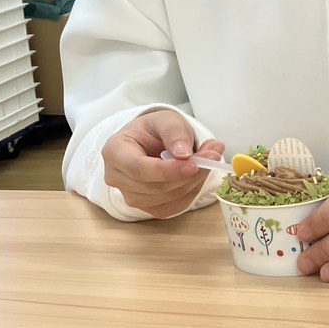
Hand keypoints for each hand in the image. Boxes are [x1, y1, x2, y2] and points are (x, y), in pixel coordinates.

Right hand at [101, 110, 224, 217]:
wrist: (150, 142)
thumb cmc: (154, 130)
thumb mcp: (165, 119)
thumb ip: (174, 132)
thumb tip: (183, 153)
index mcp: (115, 151)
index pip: (139, 169)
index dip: (167, 170)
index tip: (194, 164)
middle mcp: (117, 177)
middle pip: (155, 187)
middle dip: (188, 175)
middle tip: (213, 156)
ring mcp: (130, 196)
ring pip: (167, 198)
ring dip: (193, 182)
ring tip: (209, 159)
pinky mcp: (147, 208)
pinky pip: (174, 206)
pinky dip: (191, 191)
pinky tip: (197, 174)